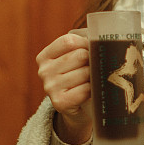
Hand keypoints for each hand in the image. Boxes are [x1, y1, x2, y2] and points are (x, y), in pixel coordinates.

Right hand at [36, 29, 92, 144]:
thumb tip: (100, 38)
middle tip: (92, 68)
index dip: (86, 43)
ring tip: (90, 81)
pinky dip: (92, 89)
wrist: (76, 107)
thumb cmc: (79, 75)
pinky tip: (89, 91)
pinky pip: (85, 89)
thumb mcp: (75, 56)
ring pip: (85, 72)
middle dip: (91, 61)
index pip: (68, 41)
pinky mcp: (59, 102)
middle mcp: (43, 71)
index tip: (92, 49)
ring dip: (93, 76)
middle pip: (79, 56)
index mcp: (44, 57)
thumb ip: (83, 42)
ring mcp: (50, 88)